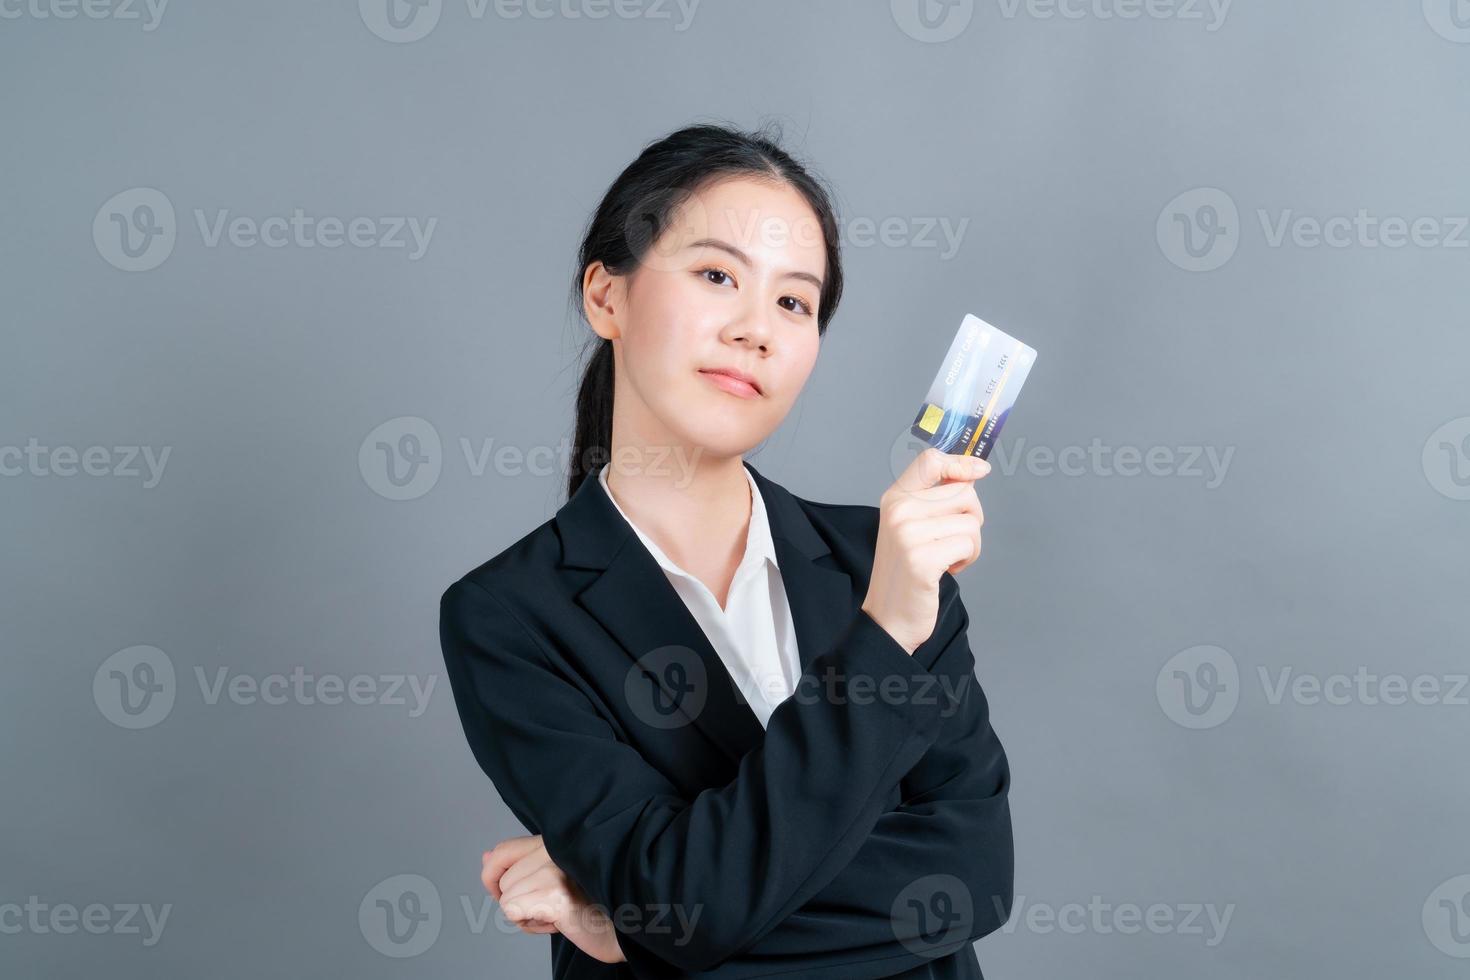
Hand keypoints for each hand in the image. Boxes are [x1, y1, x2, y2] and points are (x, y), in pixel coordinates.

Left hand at [482, 835, 626, 964]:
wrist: (625, 927)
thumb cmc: (592, 903)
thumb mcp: (551, 878)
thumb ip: (520, 865)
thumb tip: (486, 857)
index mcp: (553, 841)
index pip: (502, 850)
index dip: (493, 876)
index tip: (503, 893)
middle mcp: (554, 848)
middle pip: (503, 880)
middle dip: (518, 902)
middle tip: (549, 906)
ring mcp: (555, 869)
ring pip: (506, 899)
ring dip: (527, 915)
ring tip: (556, 914)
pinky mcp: (556, 894)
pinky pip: (513, 912)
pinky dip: (530, 924)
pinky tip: (556, 922)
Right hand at [861, 447, 987, 654]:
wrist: (888, 618)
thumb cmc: (906, 573)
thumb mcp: (911, 527)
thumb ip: (934, 500)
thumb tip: (972, 472)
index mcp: (894, 498)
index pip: (930, 460)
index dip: (961, 462)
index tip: (980, 470)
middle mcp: (899, 510)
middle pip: (964, 492)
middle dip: (970, 518)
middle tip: (950, 541)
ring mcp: (908, 534)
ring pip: (971, 521)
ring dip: (970, 544)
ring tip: (947, 558)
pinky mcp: (922, 558)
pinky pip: (969, 544)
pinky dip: (967, 560)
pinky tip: (946, 570)